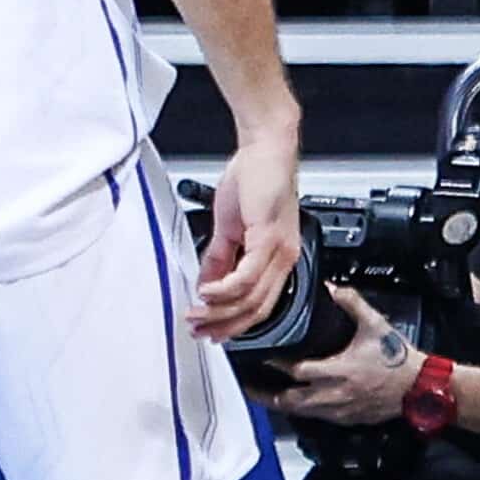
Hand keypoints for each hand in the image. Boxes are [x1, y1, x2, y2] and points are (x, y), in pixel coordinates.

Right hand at [189, 129, 300, 341]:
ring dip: (219, 311)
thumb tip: (206, 283)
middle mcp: (284, 259)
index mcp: (278, 258)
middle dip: (225, 325)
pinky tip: (206, 292)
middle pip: (257, 309)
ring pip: (251, 298)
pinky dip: (225, 289)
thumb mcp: (232, 225)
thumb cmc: (255, 177)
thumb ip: (220, 257)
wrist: (267, 148)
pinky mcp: (268, 239)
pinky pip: (247, 277)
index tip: (211, 331)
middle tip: (199, 331)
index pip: (260, 304)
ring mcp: (278, 251)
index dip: (234, 322)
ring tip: (195, 314)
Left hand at [248, 285, 420, 426]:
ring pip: (302, 412)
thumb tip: (332, 288)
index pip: (297, 370)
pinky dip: (302, 411)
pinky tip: (294, 403)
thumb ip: (351, 303)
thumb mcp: (376, 325)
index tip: (259, 354)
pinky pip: (318, 418)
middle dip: (266, 394)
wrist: (422, 388)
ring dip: (281, 404)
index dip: (275, 363)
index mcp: (339, 371)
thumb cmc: (399, 359)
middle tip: (247, 384)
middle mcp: (336, 394)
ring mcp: (342, 410)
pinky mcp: (349, 419)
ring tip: (262, 396)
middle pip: (291, 400)